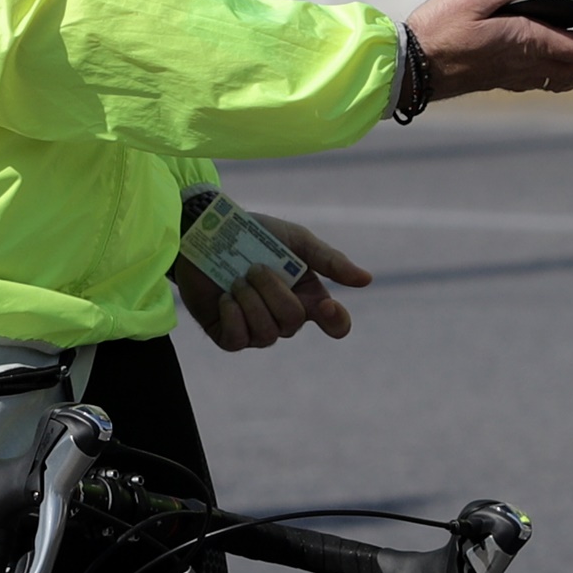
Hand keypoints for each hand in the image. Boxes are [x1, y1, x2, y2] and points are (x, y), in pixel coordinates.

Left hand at [178, 216, 372, 351]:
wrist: (206, 231)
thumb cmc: (253, 233)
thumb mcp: (296, 240)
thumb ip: (329, 260)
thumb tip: (366, 279)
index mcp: (308, 296)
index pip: (335, 324)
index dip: (335, 322)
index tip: (326, 306)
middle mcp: (285, 318)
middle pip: (293, 322)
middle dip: (272, 291)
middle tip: (254, 267)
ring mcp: (256, 330)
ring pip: (267, 334)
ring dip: (251, 301)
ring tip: (237, 279)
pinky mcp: (228, 336)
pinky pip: (238, 341)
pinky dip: (233, 316)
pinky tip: (225, 298)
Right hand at [402, 0, 572, 100]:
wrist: (411, 69)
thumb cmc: (438, 34)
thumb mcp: (472, 0)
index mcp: (526, 44)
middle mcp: (526, 65)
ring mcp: (515, 76)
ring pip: (565, 80)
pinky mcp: (502, 79)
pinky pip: (545, 81)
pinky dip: (565, 74)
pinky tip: (563, 65)